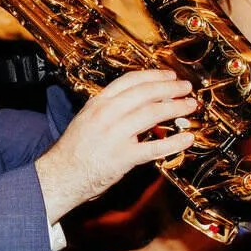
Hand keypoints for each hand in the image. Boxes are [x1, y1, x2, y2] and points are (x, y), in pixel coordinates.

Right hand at [35, 69, 196, 220]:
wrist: (60, 175)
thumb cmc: (73, 150)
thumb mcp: (87, 118)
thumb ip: (110, 109)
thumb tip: (138, 102)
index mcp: (98, 103)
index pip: (130, 80)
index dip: (154, 75)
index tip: (168, 75)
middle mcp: (107, 115)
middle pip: (146, 93)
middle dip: (170, 87)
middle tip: (185, 87)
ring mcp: (115, 135)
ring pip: (153, 113)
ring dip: (176, 107)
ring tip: (190, 106)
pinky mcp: (123, 157)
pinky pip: (154, 147)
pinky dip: (174, 142)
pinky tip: (186, 138)